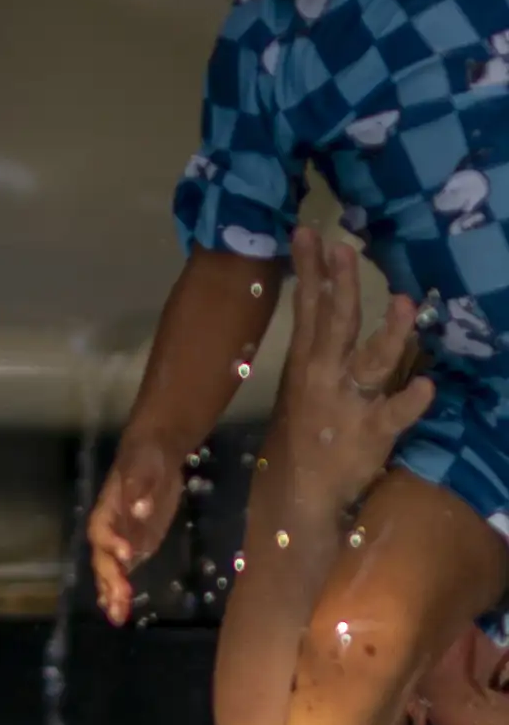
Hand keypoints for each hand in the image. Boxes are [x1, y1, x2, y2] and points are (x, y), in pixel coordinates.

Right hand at [88, 430, 182, 625]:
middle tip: (121, 600)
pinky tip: (120, 610)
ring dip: (111, 593)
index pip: (101, 531)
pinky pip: (121, 573)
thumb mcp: (144, 467)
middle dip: (110, 579)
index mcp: (106, 510)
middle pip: (102, 558)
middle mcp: (108, 530)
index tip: (127, 555)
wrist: (155, 458)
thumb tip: (140, 509)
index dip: (111, 543)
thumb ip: (140, 489)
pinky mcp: (135, 548)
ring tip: (117, 616)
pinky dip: (119, 592)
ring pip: (109, 571)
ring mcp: (120, 541)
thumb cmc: (146, 460)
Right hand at [268, 221, 430, 518]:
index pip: (308, 308)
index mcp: (306, 362)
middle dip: (341, 285)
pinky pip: (393, 414)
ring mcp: (348, 404)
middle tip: (343, 248)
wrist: (299, 491)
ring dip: (389, 334)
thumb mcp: (302, 384)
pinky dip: (409, 401)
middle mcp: (323, 376)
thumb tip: (326, 303)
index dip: (309, 270)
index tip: (308, 233)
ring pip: (370, 362)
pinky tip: (425, 386)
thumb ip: (318, 347)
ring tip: (405, 304)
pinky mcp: (370, 433)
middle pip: (336, 323)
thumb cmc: (304, 433)